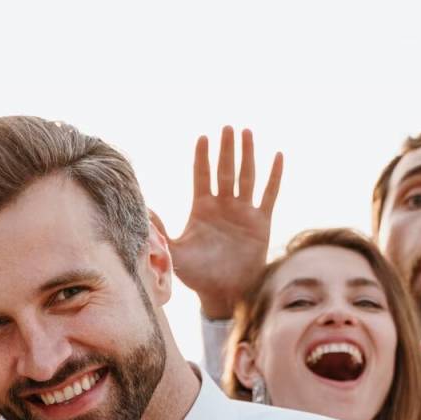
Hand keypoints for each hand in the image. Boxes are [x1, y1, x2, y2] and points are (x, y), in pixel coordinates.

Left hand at [168, 126, 282, 319]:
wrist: (224, 292)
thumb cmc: (197, 275)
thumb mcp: (175, 252)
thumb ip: (160, 231)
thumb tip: (143, 211)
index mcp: (202, 209)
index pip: (201, 176)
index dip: (202, 157)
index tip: (203, 137)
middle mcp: (223, 206)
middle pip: (224, 170)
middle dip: (225, 149)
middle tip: (227, 126)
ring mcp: (243, 212)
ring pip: (246, 176)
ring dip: (247, 155)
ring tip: (246, 132)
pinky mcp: (261, 222)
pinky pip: (269, 194)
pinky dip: (274, 176)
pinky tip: (276, 156)